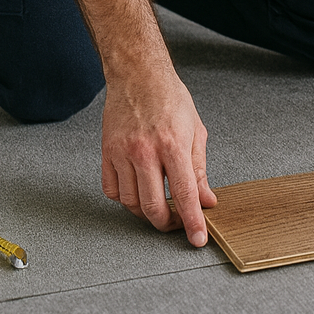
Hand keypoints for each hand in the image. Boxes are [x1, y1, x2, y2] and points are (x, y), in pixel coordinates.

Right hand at [101, 66, 216, 242]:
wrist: (138, 75)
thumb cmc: (170, 98)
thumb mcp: (196, 130)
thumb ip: (200, 169)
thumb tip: (206, 200)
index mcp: (172, 144)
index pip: (184, 194)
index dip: (193, 222)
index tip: (198, 238)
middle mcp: (145, 151)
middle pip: (153, 207)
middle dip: (168, 224)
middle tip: (178, 224)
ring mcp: (122, 153)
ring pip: (131, 203)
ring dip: (147, 213)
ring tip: (160, 206)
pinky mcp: (106, 153)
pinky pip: (112, 191)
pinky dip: (125, 199)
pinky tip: (138, 191)